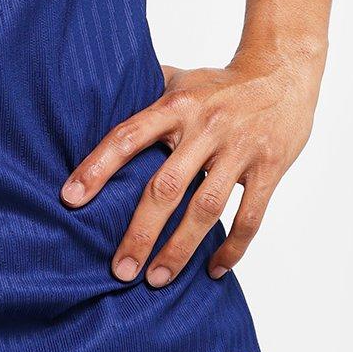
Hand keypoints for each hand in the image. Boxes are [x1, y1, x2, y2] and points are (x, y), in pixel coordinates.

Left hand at [59, 49, 322, 284]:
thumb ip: (141, 99)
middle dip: (140, 232)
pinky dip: (232, 248)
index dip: (97, 168)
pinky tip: (214, 270)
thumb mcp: (178, 81)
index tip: (70, 200)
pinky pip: (250, 216)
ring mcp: (239, 149)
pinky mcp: (269, 168)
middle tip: (120, 269)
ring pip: (206, 208)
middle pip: (166, 186)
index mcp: (176, 106)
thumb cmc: (219, 83)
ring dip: (181, 249)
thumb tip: (92, 108)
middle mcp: (205, 127)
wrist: (282, 72)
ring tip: (157, 280)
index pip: (127, 136)